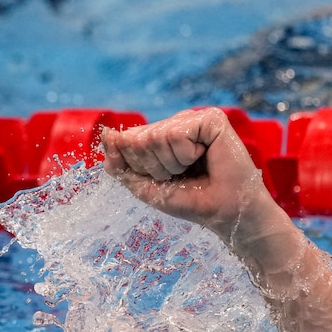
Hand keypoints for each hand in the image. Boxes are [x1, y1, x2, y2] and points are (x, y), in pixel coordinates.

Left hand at [101, 107, 269, 240]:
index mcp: (161, 135)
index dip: (138, 166)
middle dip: (154, 167)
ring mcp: (194, 119)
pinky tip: (203, 158)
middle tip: (179, 175)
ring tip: (192, 169)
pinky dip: (185, 155)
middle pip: (138, 138)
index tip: (163, 179)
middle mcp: (177, 123)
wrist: (224, 212)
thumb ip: (121, 162)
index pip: (127, 140)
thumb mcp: (145, 185)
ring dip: (171, 163)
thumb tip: (107, 134)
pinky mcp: (211, 119)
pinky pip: (177, 134)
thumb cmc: (190, 199)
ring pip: (156, 136)